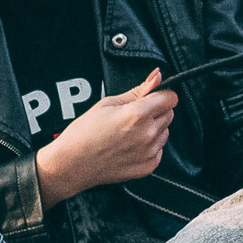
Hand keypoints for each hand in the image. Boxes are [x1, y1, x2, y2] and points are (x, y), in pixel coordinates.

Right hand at [36, 71, 176, 204]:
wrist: (72, 164)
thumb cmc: (85, 132)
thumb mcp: (109, 103)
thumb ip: (138, 90)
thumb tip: (158, 76)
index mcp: (139, 114)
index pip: (171, 98)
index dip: (161, 95)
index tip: (151, 97)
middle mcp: (148, 134)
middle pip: (169, 114)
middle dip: (156, 111)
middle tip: (133, 116)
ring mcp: (149, 152)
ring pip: (165, 132)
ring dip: (154, 129)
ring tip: (128, 132)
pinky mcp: (148, 167)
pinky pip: (159, 150)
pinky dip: (149, 146)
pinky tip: (129, 146)